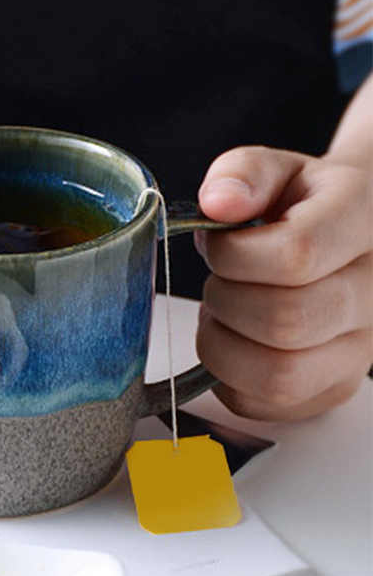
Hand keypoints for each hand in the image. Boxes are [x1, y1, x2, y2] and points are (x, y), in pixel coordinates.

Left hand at [195, 145, 371, 419]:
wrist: (346, 236)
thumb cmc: (302, 205)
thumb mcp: (276, 170)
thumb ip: (243, 173)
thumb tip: (218, 202)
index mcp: (362, 222)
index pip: (297, 256)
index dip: (233, 255)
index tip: (217, 243)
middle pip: (287, 321)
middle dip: (225, 299)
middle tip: (219, 281)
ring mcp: (362, 348)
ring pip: (280, 375)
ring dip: (223, 344)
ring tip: (223, 313)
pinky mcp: (336, 386)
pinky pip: (267, 404)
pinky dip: (229, 378)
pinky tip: (234, 340)